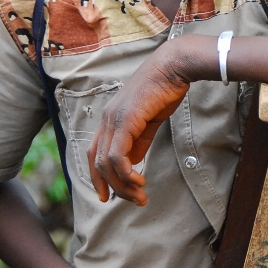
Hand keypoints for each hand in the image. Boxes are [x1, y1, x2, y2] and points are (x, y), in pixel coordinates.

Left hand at [88, 41, 194, 205]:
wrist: (173, 67)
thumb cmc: (163, 90)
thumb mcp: (149, 121)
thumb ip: (138, 141)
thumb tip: (132, 163)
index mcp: (110, 118)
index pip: (94, 153)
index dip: (98, 177)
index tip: (109, 196)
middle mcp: (107, 119)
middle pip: (97, 162)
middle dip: (113, 186)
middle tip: (133, 200)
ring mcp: (114, 119)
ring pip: (106, 163)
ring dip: (122, 184)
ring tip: (139, 195)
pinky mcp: (125, 120)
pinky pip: (118, 155)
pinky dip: (127, 173)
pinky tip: (139, 179)